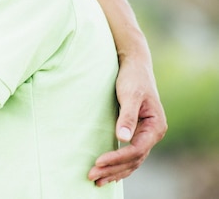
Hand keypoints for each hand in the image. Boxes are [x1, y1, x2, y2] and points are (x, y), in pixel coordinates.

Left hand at [88, 54, 166, 185]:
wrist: (134, 67)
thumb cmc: (133, 79)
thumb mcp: (129, 95)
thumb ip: (127, 116)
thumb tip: (123, 138)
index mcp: (155, 127)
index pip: (136, 150)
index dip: (117, 157)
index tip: (98, 161)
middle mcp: (152, 134)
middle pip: (133, 160)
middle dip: (112, 169)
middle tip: (91, 176)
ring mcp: (145, 136)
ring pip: (131, 161)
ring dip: (114, 172)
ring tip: (96, 181)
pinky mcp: (135, 134)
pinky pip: (128, 156)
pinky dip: (118, 165)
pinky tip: (106, 173)